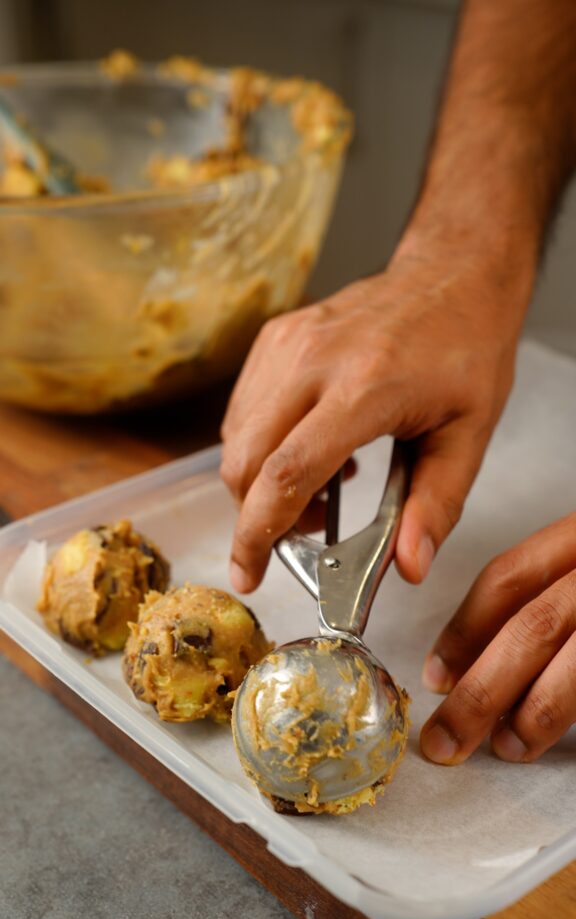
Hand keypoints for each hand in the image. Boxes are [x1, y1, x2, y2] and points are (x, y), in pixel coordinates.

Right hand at [220, 241, 523, 592]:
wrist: (453, 274)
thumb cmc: (466, 350)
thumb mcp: (469, 436)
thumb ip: (437, 506)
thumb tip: (408, 567)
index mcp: (364, 388)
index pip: (286, 473)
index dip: (258, 533)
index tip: (250, 573)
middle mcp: (313, 361)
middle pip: (244, 461)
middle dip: (254, 516)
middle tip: (303, 534)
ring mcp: (287, 344)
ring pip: (236, 439)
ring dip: (261, 482)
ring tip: (323, 485)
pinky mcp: (275, 338)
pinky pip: (243, 410)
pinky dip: (262, 447)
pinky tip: (311, 447)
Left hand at [420, 513, 575, 763]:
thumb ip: (544, 595)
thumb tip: (469, 666)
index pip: (508, 577)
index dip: (462, 630)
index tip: (433, 676)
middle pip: (533, 628)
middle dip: (481, 691)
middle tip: (445, 740)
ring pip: (574, 665)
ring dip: (534, 715)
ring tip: (506, 748)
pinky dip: (573, 717)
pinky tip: (556, 740)